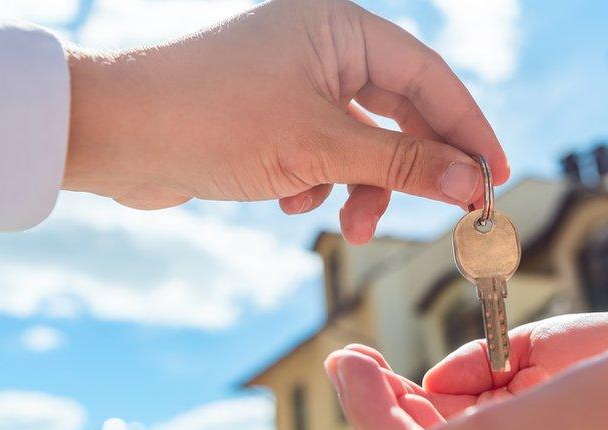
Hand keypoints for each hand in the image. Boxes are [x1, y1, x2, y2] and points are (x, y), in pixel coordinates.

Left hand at [64, 0, 507, 244]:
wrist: (110, 136)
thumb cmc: (210, 119)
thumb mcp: (319, 148)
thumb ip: (403, 164)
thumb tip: (472, 183)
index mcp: (340, 26)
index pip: (429, 79)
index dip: (469, 130)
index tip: (497, 179)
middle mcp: (322, 46)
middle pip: (398, 112)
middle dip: (410, 171)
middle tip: (440, 215)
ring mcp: (295, 82)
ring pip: (361, 141)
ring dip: (361, 188)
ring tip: (346, 225)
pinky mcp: (271, 117)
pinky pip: (323, 153)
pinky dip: (318, 184)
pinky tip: (289, 202)